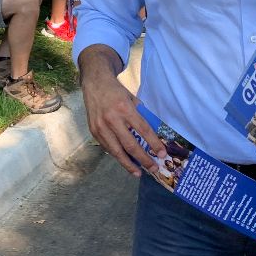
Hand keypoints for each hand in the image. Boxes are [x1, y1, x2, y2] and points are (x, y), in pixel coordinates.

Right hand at [79, 48, 163, 176]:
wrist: (94, 83)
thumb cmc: (116, 91)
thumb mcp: (131, 98)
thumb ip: (139, 115)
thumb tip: (150, 134)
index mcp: (125, 108)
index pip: (143, 130)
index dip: (154, 144)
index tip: (162, 154)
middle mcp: (112, 119)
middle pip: (130, 145)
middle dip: (143, 159)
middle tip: (153, 168)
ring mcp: (101, 127)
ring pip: (116, 151)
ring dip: (129, 164)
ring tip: (138, 172)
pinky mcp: (93, 131)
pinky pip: (107, 148)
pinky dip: (117, 155)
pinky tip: (125, 161)